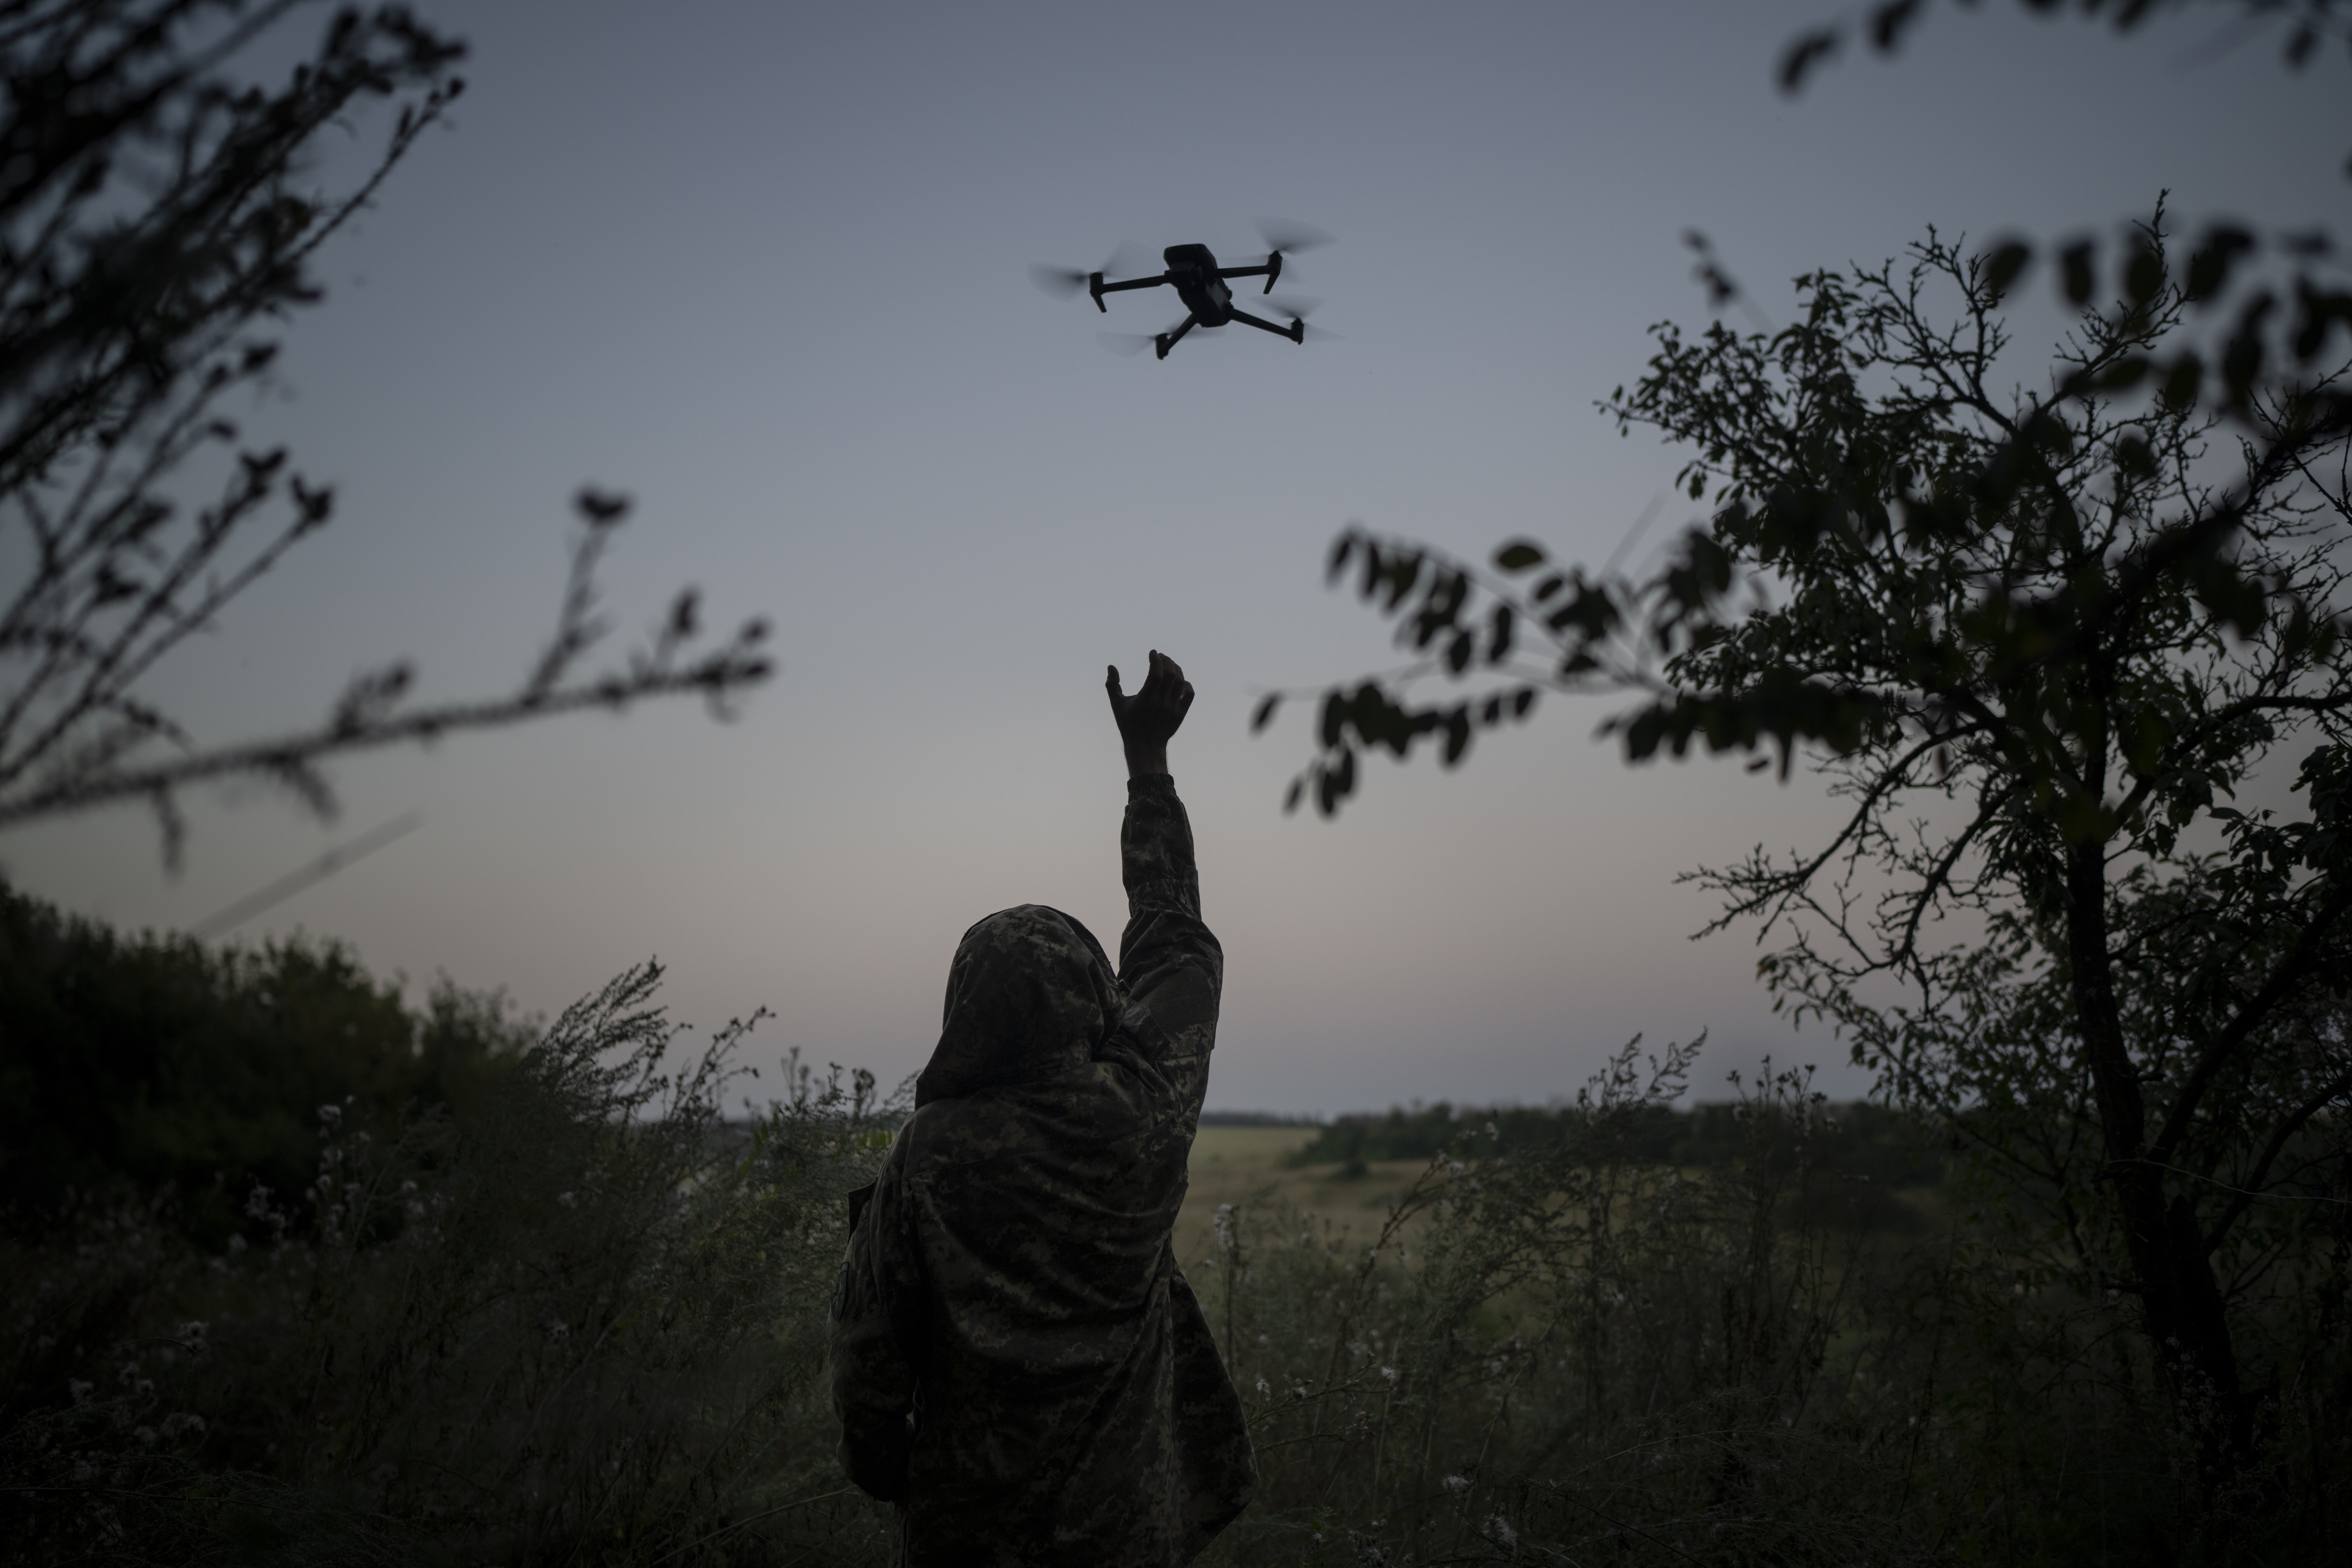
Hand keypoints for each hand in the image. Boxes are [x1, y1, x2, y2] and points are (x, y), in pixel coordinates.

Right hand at [1105, 650, 1192, 777]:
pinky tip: (1179, 680)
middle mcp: (1161, 703)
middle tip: (1161, 656)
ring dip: (1176, 668)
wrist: (1145, 747)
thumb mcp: (1116, 705)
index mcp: (1145, 699)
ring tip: (1169, 664)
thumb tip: (1110, 667)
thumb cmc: (1129, 724)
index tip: (1153, 652)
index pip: (1155, 673)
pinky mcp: (1181, 713)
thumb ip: (1112, 685)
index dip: (1155, 660)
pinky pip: (1189, 693)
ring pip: (1180, 681)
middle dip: (1166, 661)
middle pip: (1170, 674)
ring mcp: (1173, 708)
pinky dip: (1186, 684)